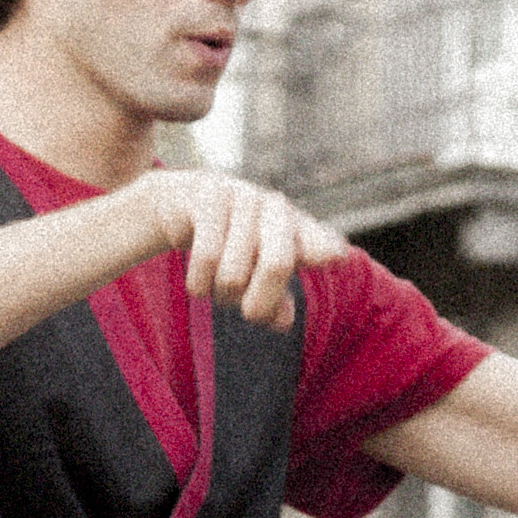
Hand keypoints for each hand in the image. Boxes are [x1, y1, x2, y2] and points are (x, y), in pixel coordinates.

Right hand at [145, 171, 347, 334]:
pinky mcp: (210, 196)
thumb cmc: (230, 247)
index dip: (325, 248)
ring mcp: (245, 197)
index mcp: (299, 229)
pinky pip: (206, 258)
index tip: (336, 256)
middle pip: (277, 264)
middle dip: (260, 303)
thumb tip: (283, 321)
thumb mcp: (256, 277)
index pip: (321, 241)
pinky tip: (199, 283)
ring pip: (233, 273)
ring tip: (218, 286)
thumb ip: (274, 302)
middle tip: (250, 314)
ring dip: (221, 293)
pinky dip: (199, 284)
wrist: (181, 205)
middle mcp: (277, 209)